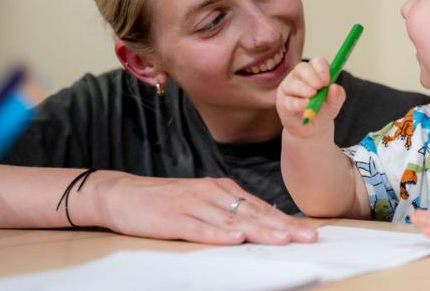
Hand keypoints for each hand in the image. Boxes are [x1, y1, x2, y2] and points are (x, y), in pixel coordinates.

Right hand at [90, 173, 317, 244]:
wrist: (121, 194)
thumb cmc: (164, 201)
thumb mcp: (200, 202)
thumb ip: (226, 213)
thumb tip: (258, 227)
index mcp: (221, 189)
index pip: (260, 207)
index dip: (285, 220)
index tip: (309, 232)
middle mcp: (212, 193)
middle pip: (253, 213)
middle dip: (283, 226)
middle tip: (307, 237)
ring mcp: (193, 204)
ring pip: (232, 220)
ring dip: (259, 230)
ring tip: (282, 240)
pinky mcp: (173, 217)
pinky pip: (199, 228)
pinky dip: (218, 234)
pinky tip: (235, 240)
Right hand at [276, 58, 345, 138]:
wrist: (313, 130)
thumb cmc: (322, 111)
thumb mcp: (334, 104)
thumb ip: (337, 96)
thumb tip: (335, 87)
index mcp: (313, 72)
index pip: (316, 62)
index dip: (322, 69)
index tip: (328, 81)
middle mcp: (298, 77)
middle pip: (302, 68)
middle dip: (312, 76)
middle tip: (321, 86)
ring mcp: (288, 89)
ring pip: (292, 83)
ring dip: (303, 88)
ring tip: (313, 95)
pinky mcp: (282, 103)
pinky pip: (288, 101)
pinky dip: (297, 103)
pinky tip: (305, 105)